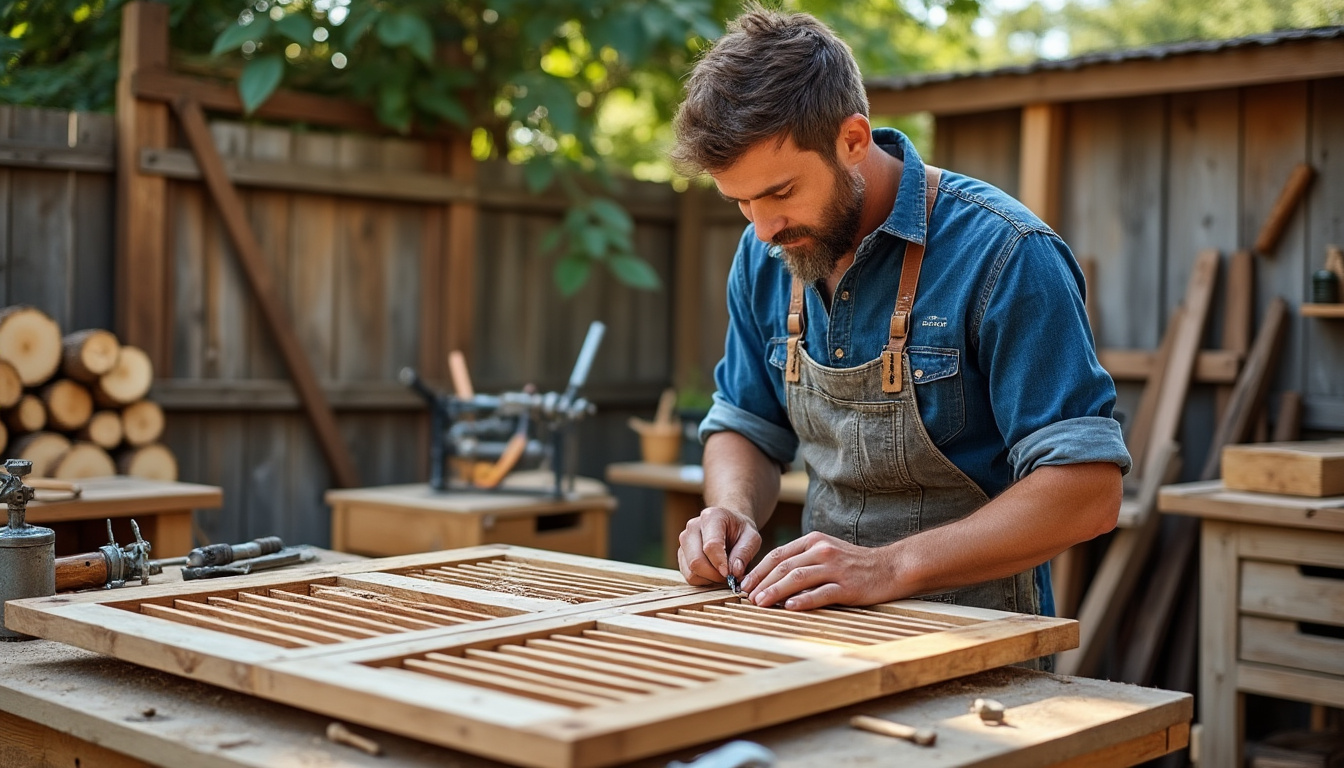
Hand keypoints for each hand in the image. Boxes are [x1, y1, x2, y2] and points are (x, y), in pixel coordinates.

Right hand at [677, 507, 761, 585]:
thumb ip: (745, 553)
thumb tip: (735, 572)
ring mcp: (684, 541)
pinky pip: (689, 576)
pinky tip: (714, 573)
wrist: (730, 526)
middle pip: (696, 561)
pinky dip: (703, 580)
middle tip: (730, 577)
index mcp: (711, 517)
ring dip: (710, 579)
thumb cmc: (741, 531)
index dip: (720, 563)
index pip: (711, 545)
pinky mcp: (681, 555)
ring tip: (724, 573)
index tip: (731, 574)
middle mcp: (692, 527)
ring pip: (691, 571)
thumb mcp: (752, 538)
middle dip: (715, 575)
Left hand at [741, 532, 899, 609]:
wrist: (891, 567)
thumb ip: (802, 559)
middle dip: (762, 582)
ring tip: (761, 603)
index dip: (759, 570)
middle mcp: (822, 551)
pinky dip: (804, 600)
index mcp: (813, 541)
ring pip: (798, 578)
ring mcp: (834, 568)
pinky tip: (790, 607)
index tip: (744, 585)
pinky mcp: (847, 586)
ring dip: (775, 591)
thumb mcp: (826, 552)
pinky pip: (821, 593)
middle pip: (784, 566)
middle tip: (748, 598)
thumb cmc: (854, 563)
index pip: (778, 555)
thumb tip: (772, 578)